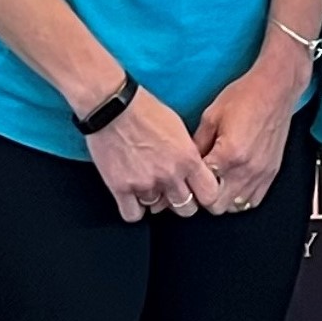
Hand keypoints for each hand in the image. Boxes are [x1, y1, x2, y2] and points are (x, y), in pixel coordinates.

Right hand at [87, 87, 226, 222]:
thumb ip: (188, 154)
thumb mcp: (178, 128)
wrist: (112, 105)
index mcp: (188, 158)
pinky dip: (134, 209)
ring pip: (158, 210)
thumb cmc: (144, 109)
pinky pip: (133, 215)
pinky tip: (132, 197)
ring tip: (146, 184)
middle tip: (172, 192)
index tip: (198, 193)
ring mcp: (145, 184)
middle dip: (181, 202)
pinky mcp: (121, 188)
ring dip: (154, 200)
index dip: (204, 196)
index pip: (209, 194)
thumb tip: (192, 171)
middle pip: (186, 209)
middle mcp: (169, 175)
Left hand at [192, 49, 307, 213]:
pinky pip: (253, 201)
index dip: (192, 185)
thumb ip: (197, 144)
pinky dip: (241, 197)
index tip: (187, 178)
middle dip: (205, 197)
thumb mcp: (211, 116)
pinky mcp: (271, 173)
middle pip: (217, 206)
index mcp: (228, 155)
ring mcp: (261, 174)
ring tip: (217, 182)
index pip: (202, 189)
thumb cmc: (245, 96)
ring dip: (223, 198)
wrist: (276, 89)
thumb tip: (186, 163)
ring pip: (235, 207)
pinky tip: (234, 182)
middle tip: (201, 181)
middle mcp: (247, 169)